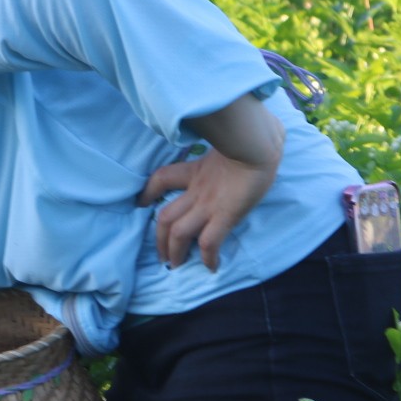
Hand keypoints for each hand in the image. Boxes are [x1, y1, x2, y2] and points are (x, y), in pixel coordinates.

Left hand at [139, 147, 280, 270]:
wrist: (259, 142)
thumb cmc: (252, 136)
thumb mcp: (229, 141)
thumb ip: (225, 143)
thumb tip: (238, 133)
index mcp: (197, 171)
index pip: (162, 178)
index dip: (148, 192)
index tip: (141, 204)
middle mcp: (198, 191)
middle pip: (165, 217)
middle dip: (160, 239)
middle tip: (162, 256)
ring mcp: (209, 204)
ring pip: (179, 233)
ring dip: (175, 252)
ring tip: (176, 265)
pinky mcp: (225, 215)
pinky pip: (209, 243)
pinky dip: (208, 258)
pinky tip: (211, 267)